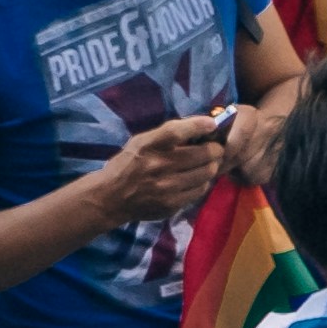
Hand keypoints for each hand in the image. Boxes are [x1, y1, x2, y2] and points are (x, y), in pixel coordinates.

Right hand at [88, 110, 233, 228]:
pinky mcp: (172, 204)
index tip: (212, 124)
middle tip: (215, 149)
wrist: (111, 198)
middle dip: (215, 149)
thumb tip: (199, 127)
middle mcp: (158, 165)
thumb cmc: (128, 164)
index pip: (176, 131)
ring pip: (206, 173)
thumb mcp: (141, 142)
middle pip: (202, 154)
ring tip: (208, 163)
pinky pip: (200, 190)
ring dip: (212, 166)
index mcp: (148, 146)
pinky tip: (198, 179)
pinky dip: (203, 182)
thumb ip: (166, 135)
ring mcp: (166, 187)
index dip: (198, 125)